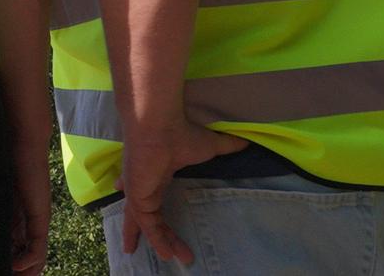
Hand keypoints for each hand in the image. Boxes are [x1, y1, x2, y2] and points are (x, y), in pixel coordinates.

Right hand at [9, 138, 49, 274]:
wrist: (20, 139)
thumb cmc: (1, 155)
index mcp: (13, 216)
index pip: (12, 247)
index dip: (4, 260)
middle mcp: (26, 221)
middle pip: (24, 257)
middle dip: (15, 270)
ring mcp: (35, 220)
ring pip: (34, 257)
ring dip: (23, 271)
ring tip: (8, 275)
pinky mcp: (40, 217)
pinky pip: (38, 248)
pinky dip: (29, 261)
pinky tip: (16, 265)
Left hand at [117, 124, 246, 264]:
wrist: (159, 124)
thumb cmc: (181, 132)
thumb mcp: (209, 146)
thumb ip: (226, 146)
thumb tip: (245, 142)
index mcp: (155, 171)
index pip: (146, 192)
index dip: (142, 202)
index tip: (139, 210)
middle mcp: (142, 182)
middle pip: (144, 213)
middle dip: (153, 232)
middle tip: (166, 250)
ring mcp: (138, 190)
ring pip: (146, 223)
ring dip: (160, 240)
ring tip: (173, 258)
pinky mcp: (137, 196)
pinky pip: (147, 224)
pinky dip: (155, 238)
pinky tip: (166, 253)